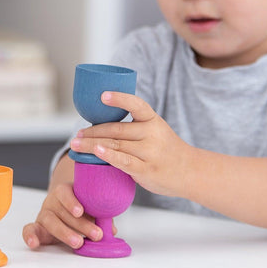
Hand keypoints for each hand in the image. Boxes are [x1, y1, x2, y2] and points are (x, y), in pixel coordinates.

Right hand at [22, 182, 103, 249]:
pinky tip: (34, 243)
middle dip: (80, 224)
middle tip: (95, 234)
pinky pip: (29, 229)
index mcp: (65, 191)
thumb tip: (110, 229)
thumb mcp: (90, 208)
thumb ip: (99, 216)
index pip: (65, 192)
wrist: (63, 210)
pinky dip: (30, 236)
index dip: (71, 201)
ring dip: (65, 233)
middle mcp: (52, 201)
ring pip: (50, 221)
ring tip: (79, 243)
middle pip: (62, 211)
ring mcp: (44, 214)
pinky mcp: (37, 227)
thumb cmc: (79, 208)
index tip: (80, 211)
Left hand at [69, 91, 194, 197]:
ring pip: (115, 144)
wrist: (190, 171)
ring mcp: (149, 152)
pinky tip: (96, 151)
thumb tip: (99, 127)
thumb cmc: (165, 149)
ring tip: (76, 145)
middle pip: (116, 129)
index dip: (119, 98)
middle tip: (77, 134)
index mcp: (152, 119)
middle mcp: (151, 133)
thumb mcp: (155, 130)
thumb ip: (133, 127)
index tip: (102, 95)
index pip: (136, 104)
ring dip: (92, 144)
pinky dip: (108, 155)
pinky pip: (123, 160)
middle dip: (92, 132)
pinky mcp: (146, 169)